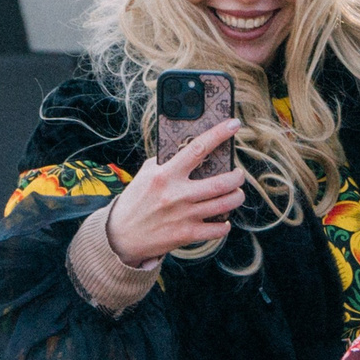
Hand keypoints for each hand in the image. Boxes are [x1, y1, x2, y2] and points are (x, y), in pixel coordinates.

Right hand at [108, 117, 247, 260]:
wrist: (120, 235)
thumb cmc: (136, 201)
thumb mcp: (146, 175)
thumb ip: (166, 162)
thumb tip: (191, 148)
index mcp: (165, 175)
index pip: (197, 149)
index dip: (219, 134)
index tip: (233, 124)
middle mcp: (177, 194)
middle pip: (223, 182)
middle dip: (238, 176)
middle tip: (238, 174)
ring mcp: (184, 215)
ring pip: (226, 204)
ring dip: (237, 197)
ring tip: (236, 193)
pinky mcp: (187, 234)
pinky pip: (219, 228)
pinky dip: (225, 224)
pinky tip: (222, 219)